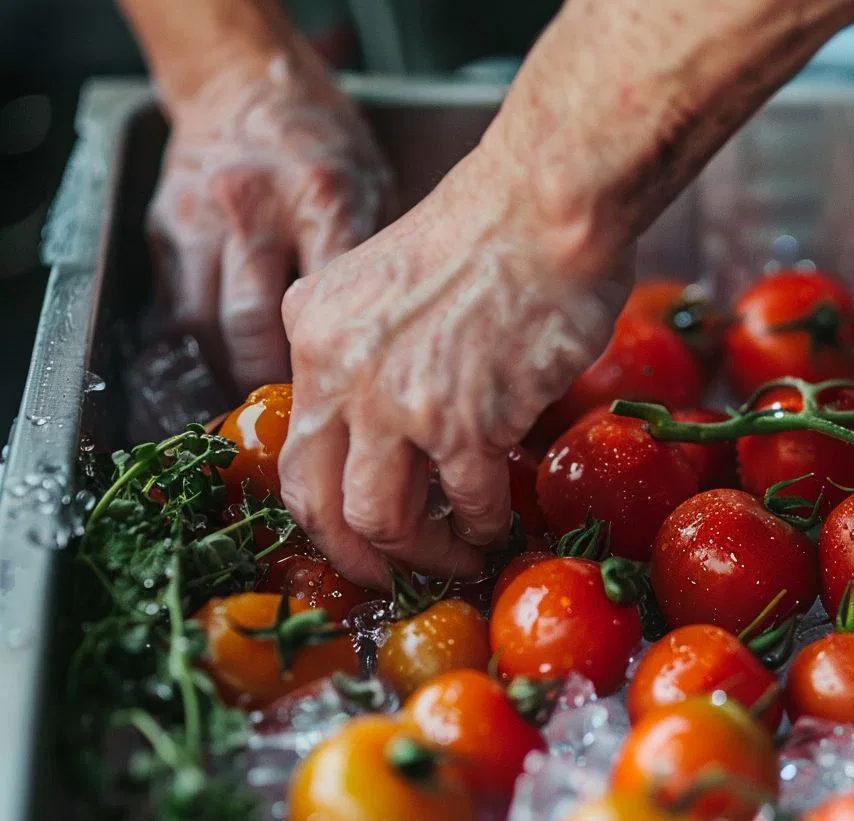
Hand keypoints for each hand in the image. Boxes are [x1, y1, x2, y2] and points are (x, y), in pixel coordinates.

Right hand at [147, 44, 391, 392]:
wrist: (246, 85)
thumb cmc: (324, 148)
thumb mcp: (374, 192)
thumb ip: (372, 268)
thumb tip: (388, 356)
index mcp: (323, 200)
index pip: (327, 309)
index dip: (334, 372)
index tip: (349, 412)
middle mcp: (255, 211)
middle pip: (252, 329)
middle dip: (272, 391)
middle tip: (297, 426)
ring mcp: (202, 222)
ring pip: (205, 329)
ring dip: (230, 379)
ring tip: (258, 413)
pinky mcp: (165, 230)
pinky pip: (175, 311)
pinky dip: (199, 352)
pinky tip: (223, 376)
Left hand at [278, 141, 632, 585]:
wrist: (546, 199)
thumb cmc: (491, 229)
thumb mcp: (388, 283)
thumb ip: (371, 352)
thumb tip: (394, 430)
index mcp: (312, 329)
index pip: (295, 445)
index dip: (324, 507)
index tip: (359, 529)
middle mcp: (337, 369)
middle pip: (316, 501)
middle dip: (354, 557)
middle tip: (388, 577)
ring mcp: (396, 400)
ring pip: (381, 520)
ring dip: (422, 557)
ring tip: (456, 560)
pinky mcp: (463, 420)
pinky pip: (466, 502)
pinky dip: (484, 527)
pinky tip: (499, 527)